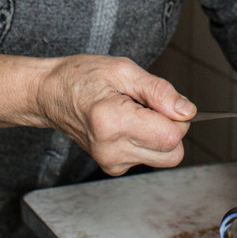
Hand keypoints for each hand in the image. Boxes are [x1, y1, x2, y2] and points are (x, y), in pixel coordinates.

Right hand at [0, 53, 194, 175]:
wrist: (49, 95)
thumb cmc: (81, 77)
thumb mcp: (123, 70)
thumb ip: (159, 91)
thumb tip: (187, 111)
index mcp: (113, 122)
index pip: (171, 137)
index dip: (177, 117)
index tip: (162, 101)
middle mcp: (111, 149)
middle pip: (172, 153)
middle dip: (171, 129)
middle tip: (149, 107)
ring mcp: (110, 162)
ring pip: (163, 157)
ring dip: (157, 135)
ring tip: (133, 113)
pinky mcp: (112, 167)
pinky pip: (147, 157)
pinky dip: (145, 141)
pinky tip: (125, 123)